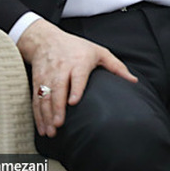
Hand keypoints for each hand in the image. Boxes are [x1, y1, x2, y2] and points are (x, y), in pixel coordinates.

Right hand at [17, 19, 137, 137]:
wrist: (46, 40)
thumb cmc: (77, 47)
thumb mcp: (99, 52)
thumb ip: (116, 66)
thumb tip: (133, 81)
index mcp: (79, 61)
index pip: (77, 75)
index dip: (75, 88)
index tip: (74, 102)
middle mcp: (61, 68)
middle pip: (58, 88)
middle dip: (57, 107)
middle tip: (59, 123)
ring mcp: (47, 76)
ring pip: (45, 96)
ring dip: (46, 115)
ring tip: (51, 130)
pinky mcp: (37, 82)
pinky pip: (36, 100)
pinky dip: (38, 115)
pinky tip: (42, 128)